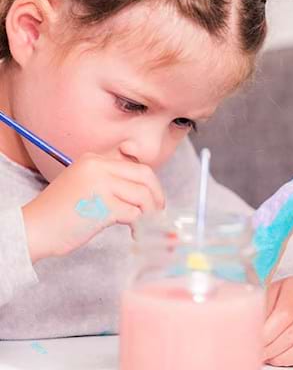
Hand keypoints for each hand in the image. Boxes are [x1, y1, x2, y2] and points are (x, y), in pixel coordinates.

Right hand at [22, 153, 164, 261]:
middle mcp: (98, 167)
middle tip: (158, 211)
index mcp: (94, 160)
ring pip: (143, 195)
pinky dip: (140, 225)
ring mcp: (101, 185)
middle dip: (157, 195)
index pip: (135, 164)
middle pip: (145, 175)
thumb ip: (110, 181)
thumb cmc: (59, 213)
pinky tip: (135, 233)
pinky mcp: (103, 206)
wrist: (32, 229)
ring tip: (146, 225)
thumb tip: (144, 190)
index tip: (153, 196)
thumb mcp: (85, 185)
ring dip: (150, 213)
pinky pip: (134, 214)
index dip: (150, 182)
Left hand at [263, 276, 292, 366]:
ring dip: (283, 359)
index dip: (267, 333)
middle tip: (258, 353)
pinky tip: (285, 357)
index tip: (254, 341)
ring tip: (270, 357)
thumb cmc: (291, 295)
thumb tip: (246, 328)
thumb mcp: (275, 291)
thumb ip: (263, 306)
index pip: (284, 315)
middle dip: (271, 349)